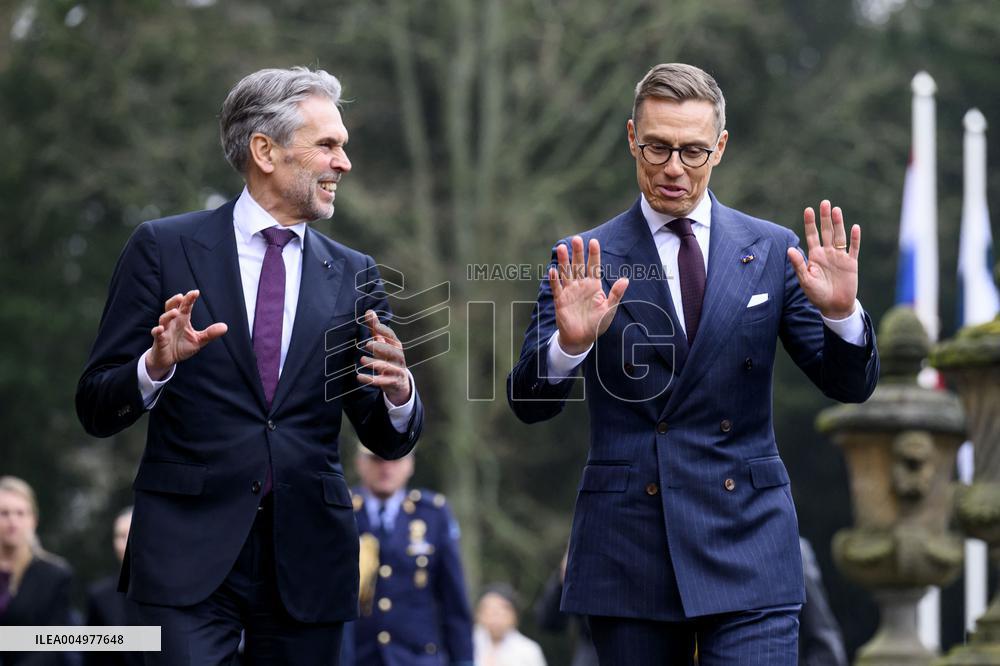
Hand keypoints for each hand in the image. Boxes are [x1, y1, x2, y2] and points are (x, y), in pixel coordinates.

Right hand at [146, 290, 227, 379]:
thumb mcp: (198, 340)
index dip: (189, 299)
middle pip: (171, 307)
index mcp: (182, 320)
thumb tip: (225, 327)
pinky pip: (156, 334)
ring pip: (163, 319)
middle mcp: (173, 322)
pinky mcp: (159, 340)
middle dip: (175, 301)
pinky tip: (160, 328)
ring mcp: (164, 330)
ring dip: (168, 315)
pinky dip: (157, 331)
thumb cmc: (181, 347)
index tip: (196, 292)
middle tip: (181, 296)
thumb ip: (210, 333)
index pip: (186, 306)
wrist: (168, 360)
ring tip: (175, 312)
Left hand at [356, 310, 410, 405]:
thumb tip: (369, 311)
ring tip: (362, 360)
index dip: (385, 331)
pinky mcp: (391, 382)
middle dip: (382, 347)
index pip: (392, 337)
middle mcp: (398, 358)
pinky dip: (371, 379)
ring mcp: (396, 370)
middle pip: (394, 351)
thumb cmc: (389, 359)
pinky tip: (359, 376)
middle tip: (368, 344)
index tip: (376, 326)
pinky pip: (382, 381)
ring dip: (375, 363)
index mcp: (396, 346)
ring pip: (388, 367)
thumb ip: (376, 329)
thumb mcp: (383, 344)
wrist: (399, 383)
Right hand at [549, 236, 628, 354]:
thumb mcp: (609, 309)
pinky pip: (556, 288)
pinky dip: (554, 279)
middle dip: (577, 253)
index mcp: (594, 286)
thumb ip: (616, 294)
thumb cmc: (597, 324)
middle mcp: (581, 285)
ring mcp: (570, 292)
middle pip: (578, 266)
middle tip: (576, 239)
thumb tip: (626, 279)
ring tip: (561, 247)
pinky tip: (553, 270)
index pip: (594, 266)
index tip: (594, 241)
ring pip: (566, 273)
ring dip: (563, 261)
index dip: (593, 254)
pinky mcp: (560, 300)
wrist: (582, 339)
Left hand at [787, 200, 859, 319]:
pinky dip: (855, 238)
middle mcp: (827, 253)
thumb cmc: (817, 294)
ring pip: (839, 236)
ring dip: (838, 223)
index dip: (810, 223)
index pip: (812, 235)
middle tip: (824, 202)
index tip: (808, 209)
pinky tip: (855, 227)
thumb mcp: (805, 280)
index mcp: (815, 256)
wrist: (834, 306)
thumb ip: (799, 264)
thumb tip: (790, 249)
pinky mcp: (851, 263)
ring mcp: (840, 257)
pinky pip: (853, 248)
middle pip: (826, 232)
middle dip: (825, 218)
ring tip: (836, 210)